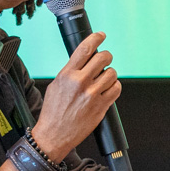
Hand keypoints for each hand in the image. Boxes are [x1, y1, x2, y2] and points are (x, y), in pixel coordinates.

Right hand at [31, 30, 119, 160]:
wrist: (54, 135)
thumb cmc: (53, 112)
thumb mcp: (56, 85)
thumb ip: (70, 72)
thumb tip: (84, 61)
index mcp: (67, 75)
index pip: (85, 49)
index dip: (96, 38)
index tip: (101, 35)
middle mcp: (80, 83)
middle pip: (103, 58)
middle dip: (106, 56)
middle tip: (105, 60)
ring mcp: (92, 95)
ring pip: (112, 73)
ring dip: (110, 73)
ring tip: (104, 79)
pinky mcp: (102, 106)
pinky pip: (116, 88)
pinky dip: (114, 87)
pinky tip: (108, 89)